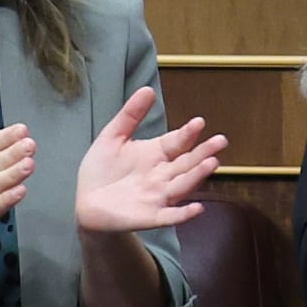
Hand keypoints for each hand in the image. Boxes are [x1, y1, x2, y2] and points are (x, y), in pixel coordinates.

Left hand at [71, 86, 225, 237]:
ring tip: (212, 163)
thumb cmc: (101, 170)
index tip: (199, 122)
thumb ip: (131, 115)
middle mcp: (162, 175)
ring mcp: (158, 196)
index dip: (188, 133)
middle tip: (220, 141)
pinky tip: (197, 208)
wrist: (85, 202)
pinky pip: (170, 216)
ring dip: (198, 176)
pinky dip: (184, 214)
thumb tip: (148, 89)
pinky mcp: (150, 216)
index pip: (177, 142)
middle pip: (187, 163)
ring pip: (183, 185)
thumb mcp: (113, 137)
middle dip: (204, 152)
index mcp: (156, 154)